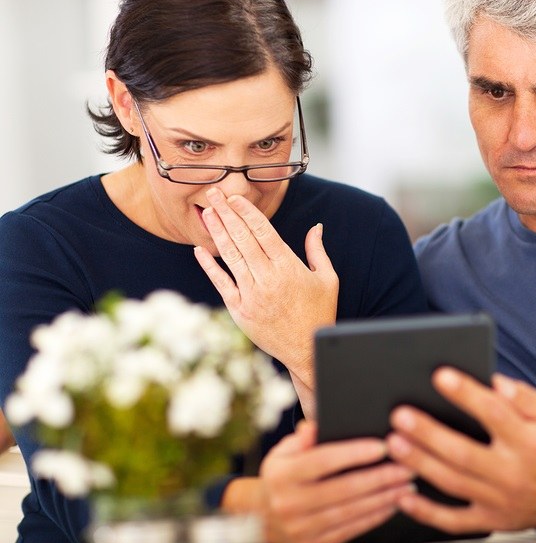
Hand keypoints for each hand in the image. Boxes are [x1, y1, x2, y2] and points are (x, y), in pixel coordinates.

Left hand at [194, 188, 338, 393]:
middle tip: (214, 193)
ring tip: (206, 213)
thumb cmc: (319, 313)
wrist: (306, 350)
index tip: (236, 197)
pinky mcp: (240, 310)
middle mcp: (268, 278)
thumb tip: (316, 226)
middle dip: (227, 213)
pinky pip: (222, 283)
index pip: (263, 232)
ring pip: (231, 256)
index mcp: (289, 267)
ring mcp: (252, 294)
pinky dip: (210, 266)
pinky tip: (200, 250)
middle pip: (243, 238)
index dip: (247, 212)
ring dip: (217, 232)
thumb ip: (318, 250)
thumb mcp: (327, 279)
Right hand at [259, 421, 414, 542]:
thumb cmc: (282, 477)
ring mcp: (301, 529)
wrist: (262, 518)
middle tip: (408, 466)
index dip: (354, 453)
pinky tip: (392, 503)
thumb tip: (317, 426)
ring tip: (406, 484)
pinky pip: (351, 530)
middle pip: (344, 488)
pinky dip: (375, 516)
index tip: (382, 445)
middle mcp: (289, 504)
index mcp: (281, 475)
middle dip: (381, 476)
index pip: (323, 461)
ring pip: (352, 511)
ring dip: (384, 497)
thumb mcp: (283, 452)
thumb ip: (302, 438)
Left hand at [386, 369, 535, 533]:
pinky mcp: (491, 520)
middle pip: (464, 452)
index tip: (440, 376)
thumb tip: (496, 382)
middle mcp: (512, 472)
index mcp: (528, 441)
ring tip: (395, 445)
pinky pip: (454, 521)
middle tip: (401, 416)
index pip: (494, 413)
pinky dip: (426, 513)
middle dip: (428, 434)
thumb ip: (525, 396)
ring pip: (453, 483)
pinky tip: (403, 497)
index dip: (466, 393)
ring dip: (420, 464)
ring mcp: (500, 500)